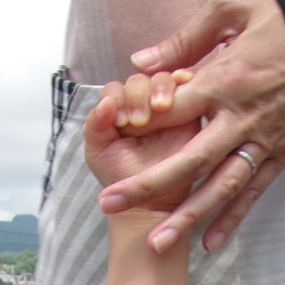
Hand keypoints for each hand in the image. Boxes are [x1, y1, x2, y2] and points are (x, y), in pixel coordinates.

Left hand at [85, 73, 198, 212]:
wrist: (151, 205)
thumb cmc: (121, 181)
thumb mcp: (98, 153)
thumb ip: (95, 126)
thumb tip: (106, 101)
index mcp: (117, 110)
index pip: (115, 89)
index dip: (117, 99)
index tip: (121, 122)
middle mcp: (141, 104)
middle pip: (139, 80)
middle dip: (137, 96)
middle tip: (139, 121)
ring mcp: (166, 107)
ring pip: (163, 79)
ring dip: (160, 87)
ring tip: (159, 109)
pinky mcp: (190, 112)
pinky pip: (188, 87)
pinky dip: (184, 83)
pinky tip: (181, 91)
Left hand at [97, 0, 284, 253]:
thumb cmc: (281, 23)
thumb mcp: (231, 11)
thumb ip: (184, 39)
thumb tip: (141, 62)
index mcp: (222, 82)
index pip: (172, 111)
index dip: (141, 123)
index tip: (116, 133)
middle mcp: (238, 119)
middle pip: (188, 160)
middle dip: (147, 185)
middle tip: (110, 204)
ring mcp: (260, 142)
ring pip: (219, 187)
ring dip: (188, 217)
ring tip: (158, 243)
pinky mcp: (279, 156)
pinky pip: (252, 193)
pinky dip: (232, 220)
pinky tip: (209, 244)